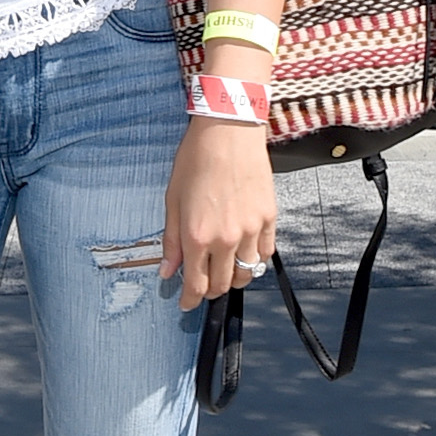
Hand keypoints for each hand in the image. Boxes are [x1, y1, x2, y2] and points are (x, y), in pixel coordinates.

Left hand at [162, 115, 275, 309]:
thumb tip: (167, 271)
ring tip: (224, 270)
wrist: (228, 131)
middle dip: (210, 291)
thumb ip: (171, 240)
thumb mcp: (172, 200)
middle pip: (222, 285)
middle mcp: (226, 239)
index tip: (185, 303)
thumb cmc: (196, 159)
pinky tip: (245, 252)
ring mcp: (251, 230)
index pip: (195, 285)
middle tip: (202, 285)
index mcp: (197, 236)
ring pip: (246, 274)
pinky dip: (255, 260)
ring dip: (234, 279)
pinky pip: (266, 254)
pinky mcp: (269, 219)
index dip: (189, 300)